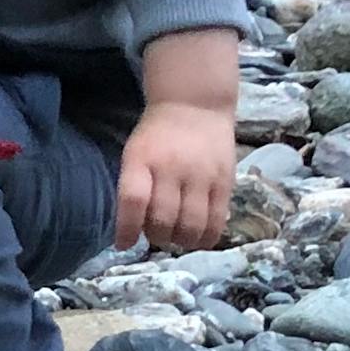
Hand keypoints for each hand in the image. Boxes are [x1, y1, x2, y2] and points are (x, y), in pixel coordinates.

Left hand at [113, 99, 235, 251]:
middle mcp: (172, 168)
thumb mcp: (135, 153)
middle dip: (156, 237)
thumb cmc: (158, 136)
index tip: (124, 244)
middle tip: (156, 235)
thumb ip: (133, 187)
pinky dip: (206, 238)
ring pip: (192, 225)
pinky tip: (198, 238)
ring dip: (181, 241)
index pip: (133, 200)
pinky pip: (217, 221)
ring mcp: (202, 175)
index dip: (127, 229)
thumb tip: (132, 231)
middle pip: (164, 219)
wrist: (196, 106)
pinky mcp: (225, 182)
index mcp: (142, 159)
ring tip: (177, 237)